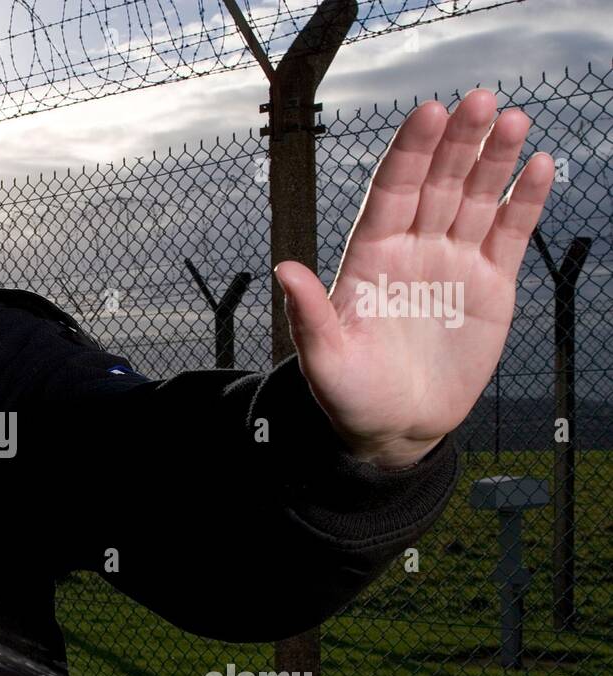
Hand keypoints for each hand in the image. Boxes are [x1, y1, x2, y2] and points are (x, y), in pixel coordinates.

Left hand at [273, 88, 555, 469]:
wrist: (395, 428)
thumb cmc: (351, 396)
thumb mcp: (325, 362)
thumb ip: (310, 317)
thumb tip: (284, 270)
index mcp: (370, 259)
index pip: (390, 193)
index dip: (409, 154)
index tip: (427, 114)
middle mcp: (412, 250)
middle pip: (437, 184)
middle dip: (457, 143)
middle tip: (480, 102)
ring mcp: (452, 263)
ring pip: (475, 199)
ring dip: (494, 160)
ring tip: (511, 119)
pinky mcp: (489, 285)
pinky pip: (509, 234)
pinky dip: (524, 201)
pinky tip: (538, 165)